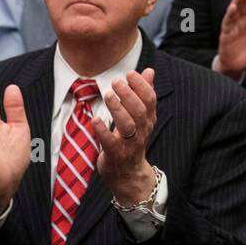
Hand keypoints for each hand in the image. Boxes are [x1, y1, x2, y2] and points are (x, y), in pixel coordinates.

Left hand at [89, 68, 157, 204]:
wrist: (129, 174)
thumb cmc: (132, 140)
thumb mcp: (141, 117)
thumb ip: (144, 93)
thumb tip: (149, 71)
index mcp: (148, 120)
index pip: (150, 100)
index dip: (141, 86)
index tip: (130, 74)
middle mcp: (141, 131)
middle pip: (139, 110)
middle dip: (129, 94)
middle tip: (116, 82)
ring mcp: (129, 144)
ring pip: (128, 125)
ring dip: (118, 109)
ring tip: (108, 95)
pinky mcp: (115, 155)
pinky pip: (110, 142)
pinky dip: (102, 131)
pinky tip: (95, 120)